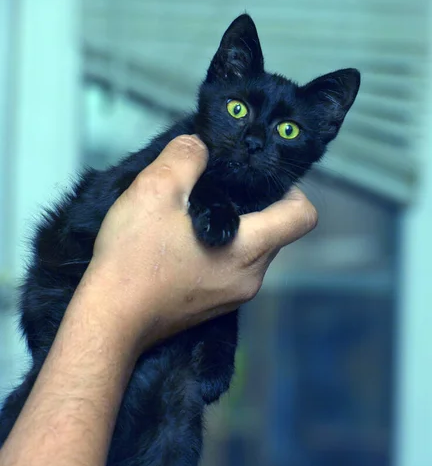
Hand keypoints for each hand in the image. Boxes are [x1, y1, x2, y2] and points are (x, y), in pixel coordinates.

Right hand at [88, 134, 316, 352]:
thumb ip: (184, 157)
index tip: (259, 181)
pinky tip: (182, 244)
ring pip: (252, 252)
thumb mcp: (154, 191)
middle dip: (254, 208)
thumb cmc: (133, 259)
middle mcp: (249, 278)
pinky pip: (231, 271)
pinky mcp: (213, 309)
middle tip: (215, 192)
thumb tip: (199, 146)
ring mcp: (232, 298)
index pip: (303, 217)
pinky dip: (217, 252)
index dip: (291, 191)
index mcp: (248, 250)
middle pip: (276, 233)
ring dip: (233, 231)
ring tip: (192, 218)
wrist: (108, 318)